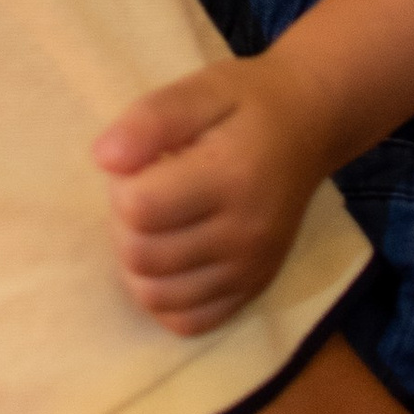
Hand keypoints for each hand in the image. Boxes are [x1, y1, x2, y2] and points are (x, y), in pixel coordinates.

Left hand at [94, 54, 327, 334]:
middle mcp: (245, 232)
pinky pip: (189, 322)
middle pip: (142, 257)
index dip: (120, 185)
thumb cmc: (247, 104)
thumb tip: (104, 159)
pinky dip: (166, 298)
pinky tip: (170, 260)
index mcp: (231, 176)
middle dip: (124, 225)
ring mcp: (251, 268)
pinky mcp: (253, 289)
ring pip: (157, 297)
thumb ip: (150, 120)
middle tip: (144, 192)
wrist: (309, 126)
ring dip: (138, 263)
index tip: (138, 165)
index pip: (139, 208)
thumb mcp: (198, 91)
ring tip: (157, 225)